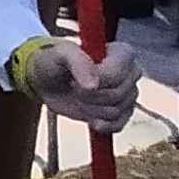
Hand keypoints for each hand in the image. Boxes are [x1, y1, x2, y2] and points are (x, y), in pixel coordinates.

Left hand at [29, 39, 144, 135]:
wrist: (48, 80)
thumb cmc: (55, 61)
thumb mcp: (60, 54)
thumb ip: (77, 62)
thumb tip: (93, 86)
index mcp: (121, 53)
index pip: (114, 76)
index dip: (92, 83)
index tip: (74, 80)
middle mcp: (131, 72)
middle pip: (116, 95)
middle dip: (88, 96)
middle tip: (73, 87)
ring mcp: (129, 93)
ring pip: (115, 111)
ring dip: (89, 109)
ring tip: (78, 97)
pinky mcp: (122, 112)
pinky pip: (118, 125)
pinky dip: (101, 125)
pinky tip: (90, 119)